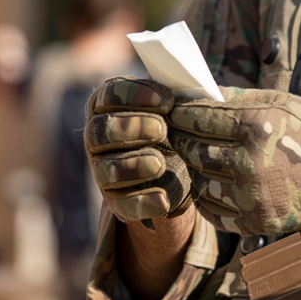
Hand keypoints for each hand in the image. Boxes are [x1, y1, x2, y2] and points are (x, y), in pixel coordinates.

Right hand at [85, 78, 191, 222]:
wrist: (180, 168)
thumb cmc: (177, 126)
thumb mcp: (180, 109)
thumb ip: (182, 98)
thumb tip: (202, 95)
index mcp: (110, 106)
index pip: (109, 94)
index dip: (133, 95)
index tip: (167, 101)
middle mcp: (98, 138)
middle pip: (100, 131)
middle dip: (130, 128)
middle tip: (161, 129)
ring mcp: (103, 171)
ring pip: (105, 169)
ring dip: (132, 165)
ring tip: (159, 164)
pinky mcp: (117, 201)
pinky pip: (123, 204)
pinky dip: (142, 202)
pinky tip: (163, 200)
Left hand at [168, 87, 300, 235]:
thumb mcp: (278, 103)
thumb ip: (235, 99)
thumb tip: (196, 94)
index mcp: (255, 126)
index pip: (196, 118)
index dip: (179, 114)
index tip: (174, 112)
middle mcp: (249, 162)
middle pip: (192, 150)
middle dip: (180, 139)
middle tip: (175, 134)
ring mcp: (251, 196)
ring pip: (198, 181)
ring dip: (192, 170)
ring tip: (195, 160)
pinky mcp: (255, 222)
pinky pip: (213, 211)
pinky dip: (206, 198)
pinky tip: (209, 185)